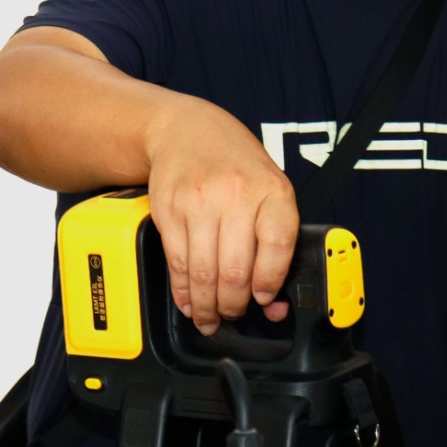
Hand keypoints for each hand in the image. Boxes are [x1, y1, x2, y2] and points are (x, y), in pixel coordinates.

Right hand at [144, 96, 297, 334]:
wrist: (187, 130)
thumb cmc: (236, 165)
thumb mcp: (269, 190)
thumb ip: (275, 242)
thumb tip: (274, 303)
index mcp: (271, 190)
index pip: (278, 246)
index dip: (270, 281)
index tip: (264, 299)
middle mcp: (235, 194)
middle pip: (235, 269)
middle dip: (233, 305)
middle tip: (232, 314)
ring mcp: (199, 202)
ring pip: (202, 272)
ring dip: (206, 305)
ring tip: (209, 317)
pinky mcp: (169, 211)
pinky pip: (177, 262)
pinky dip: (182, 291)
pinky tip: (188, 301)